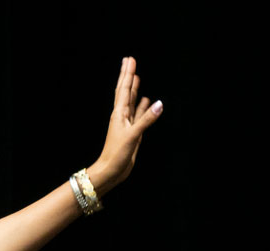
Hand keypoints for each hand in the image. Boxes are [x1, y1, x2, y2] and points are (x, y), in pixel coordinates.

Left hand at [90, 57, 162, 194]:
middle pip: (126, 91)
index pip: (124, 89)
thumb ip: (145, 120)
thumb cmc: (116, 155)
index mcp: (119, 114)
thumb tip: (159, 103)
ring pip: (132, 102)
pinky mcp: (132, 133)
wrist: (110, 171)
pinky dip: (142, 107)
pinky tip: (147, 101)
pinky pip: (139, 115)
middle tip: (129, 61)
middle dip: (128, 76)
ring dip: (135, 89)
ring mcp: (127, 124)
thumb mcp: (132, 136)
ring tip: (137, 77)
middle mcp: (122, 116)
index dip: (127, 74)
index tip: (130, 59)